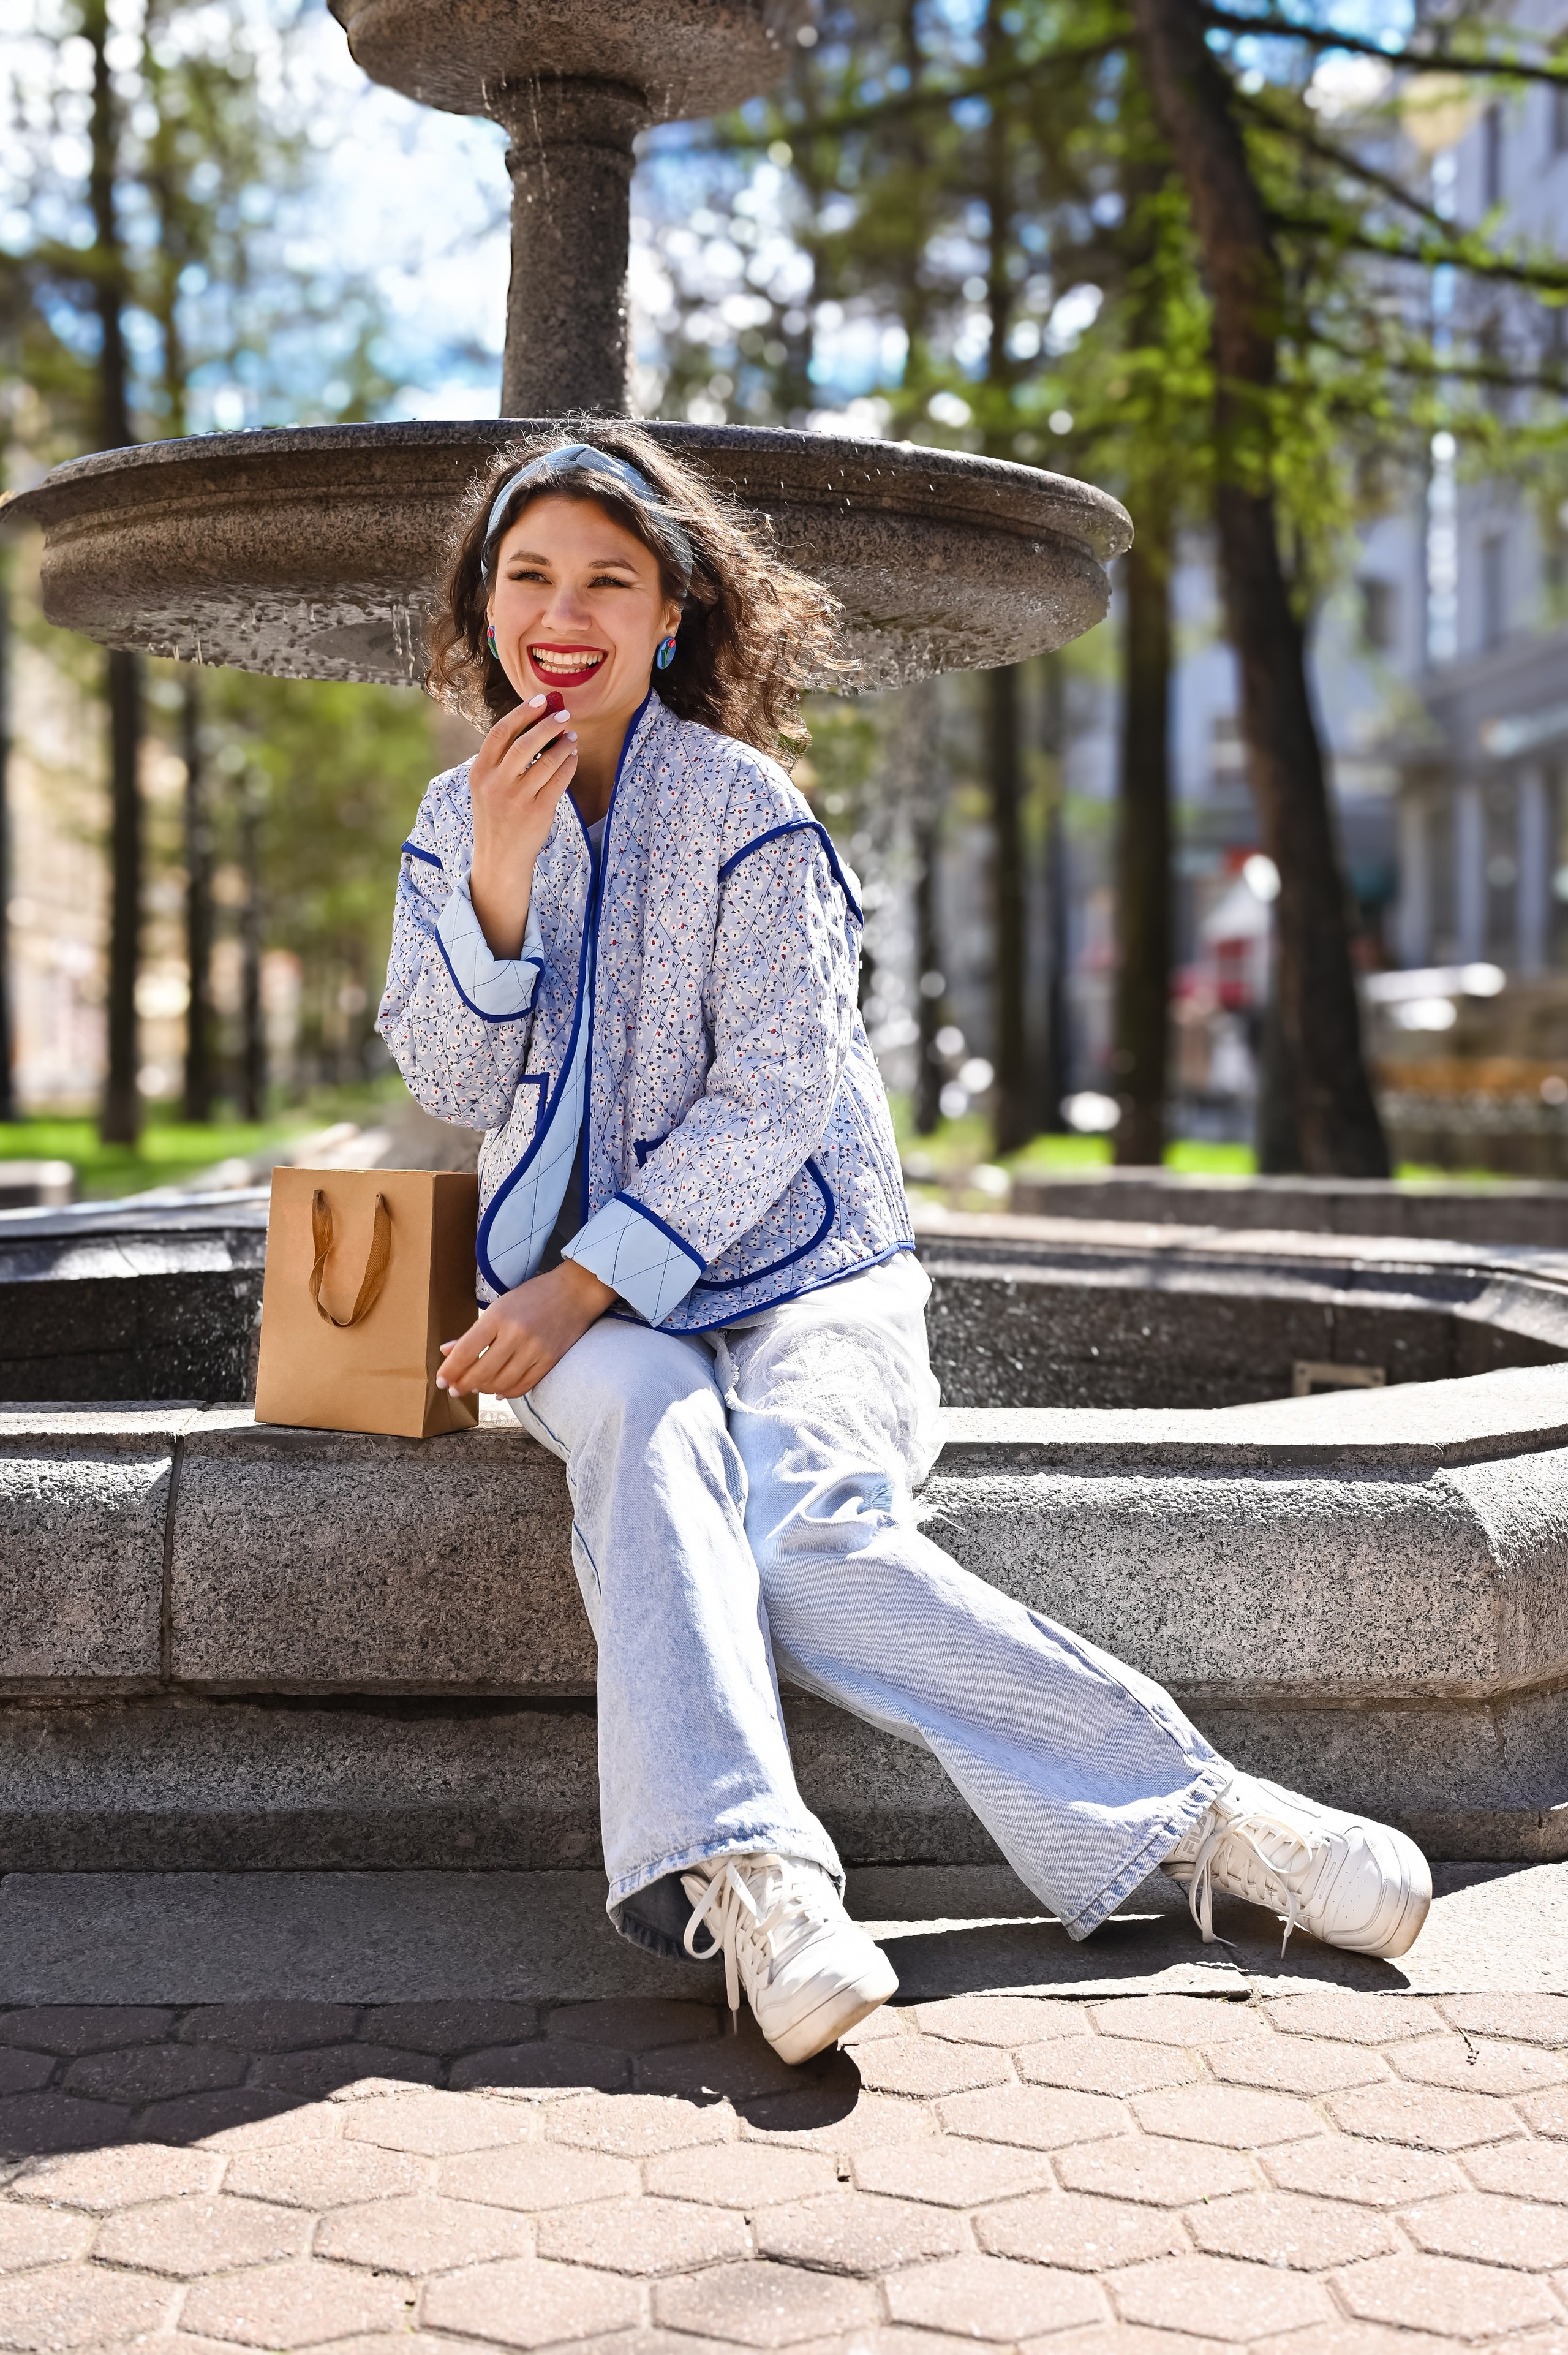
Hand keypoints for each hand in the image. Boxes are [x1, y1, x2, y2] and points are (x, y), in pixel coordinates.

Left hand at [437, 1260, 614, 1397]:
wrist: (575, 1292)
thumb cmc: (532, 1296)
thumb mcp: (499, 1306)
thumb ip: (473, 1332)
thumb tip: (446, 1351)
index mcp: (498, 1316)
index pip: (466, 1351)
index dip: (450, 1370)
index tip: (441, 1381)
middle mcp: (516, 1334)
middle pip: (481, 1371)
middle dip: (463, 1384)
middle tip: (454, 1389)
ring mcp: (535, 1349)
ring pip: (501, 1383)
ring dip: (483, 1389)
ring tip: (475, 1387)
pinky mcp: (550, 1361)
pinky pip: (523, 1386)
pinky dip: (506, 1392)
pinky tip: (497, 1391)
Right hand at [467, 696, 577, 958]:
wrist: (500, 857)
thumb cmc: (497, 815)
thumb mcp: (487, 785)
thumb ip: (503, 757)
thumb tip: (534, 719)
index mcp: (480, 772)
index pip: (501, 733)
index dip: (522, 713)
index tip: (541, 700)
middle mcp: (496, 784)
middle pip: (524, 743)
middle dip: (547, 725)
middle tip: (563, 715)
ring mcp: (517, 799)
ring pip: (546, 761)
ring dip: (562, 744)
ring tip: (571, 736)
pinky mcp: (538, 812)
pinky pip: (559, 780)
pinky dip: (569, 764)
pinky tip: (572, 756)